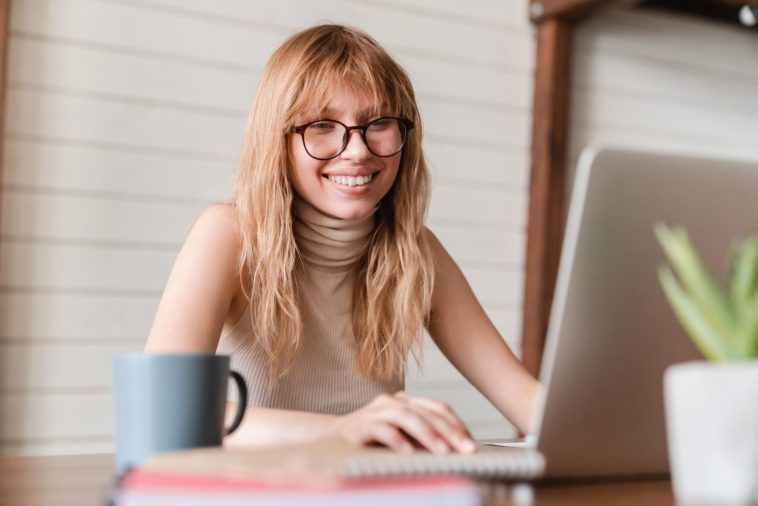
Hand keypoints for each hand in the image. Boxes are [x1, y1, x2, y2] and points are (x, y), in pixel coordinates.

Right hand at [333, 392, 476, 453]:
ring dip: (428, 434)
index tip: (471, 443)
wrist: (328, 441)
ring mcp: (375, 411)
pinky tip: (409, 453)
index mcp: (405, 402)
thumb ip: (421, 440)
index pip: (437, 408)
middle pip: (426, 412)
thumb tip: (454, 451)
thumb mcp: (401, 440)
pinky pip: (382, 429)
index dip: (456, 424)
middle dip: (449, 432)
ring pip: (407, 416)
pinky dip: (398, 440)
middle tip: (466, 449)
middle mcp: (391, 402)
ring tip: (442, 451)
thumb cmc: (369, 443)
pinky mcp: (360, 426)